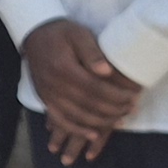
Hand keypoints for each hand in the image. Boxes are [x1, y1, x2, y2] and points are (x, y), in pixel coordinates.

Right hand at [23, 20, 140, 162]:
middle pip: (89, 105)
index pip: (95, 88)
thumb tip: (107, 71)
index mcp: (64, 68)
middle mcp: (54, 85)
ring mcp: (48, 96)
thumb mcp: (78, 34)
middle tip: (132, 107)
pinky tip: (94, 134)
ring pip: (78, 116)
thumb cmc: (61, 33)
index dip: (117, 95)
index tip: (133, 96)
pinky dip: (78, 130)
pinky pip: (61, 121)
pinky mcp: (45, 101)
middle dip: (114, 109)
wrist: (34, 35)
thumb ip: (92, 52)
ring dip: (102, 121)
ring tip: (121, 118)